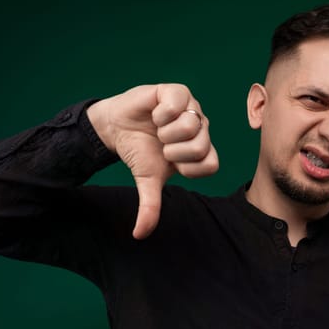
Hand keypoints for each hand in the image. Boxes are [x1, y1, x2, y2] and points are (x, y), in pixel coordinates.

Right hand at [87, 84, 218, 238]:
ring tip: (157, 129)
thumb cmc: (138, 151)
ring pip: (192, 125)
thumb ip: (150, 206)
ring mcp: (190, 108)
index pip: (212, 165)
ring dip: (166, 132)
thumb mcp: (147, 180)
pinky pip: (179, 103)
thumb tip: (139, 235)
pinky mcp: (176, 92)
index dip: (187, 167)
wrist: (116, 128)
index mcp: (200, 150)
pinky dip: (161, 113)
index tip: (170, 163)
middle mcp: (200, 128)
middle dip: (173, 150)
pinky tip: (154, 114)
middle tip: (161, 144)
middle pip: (202, 145)